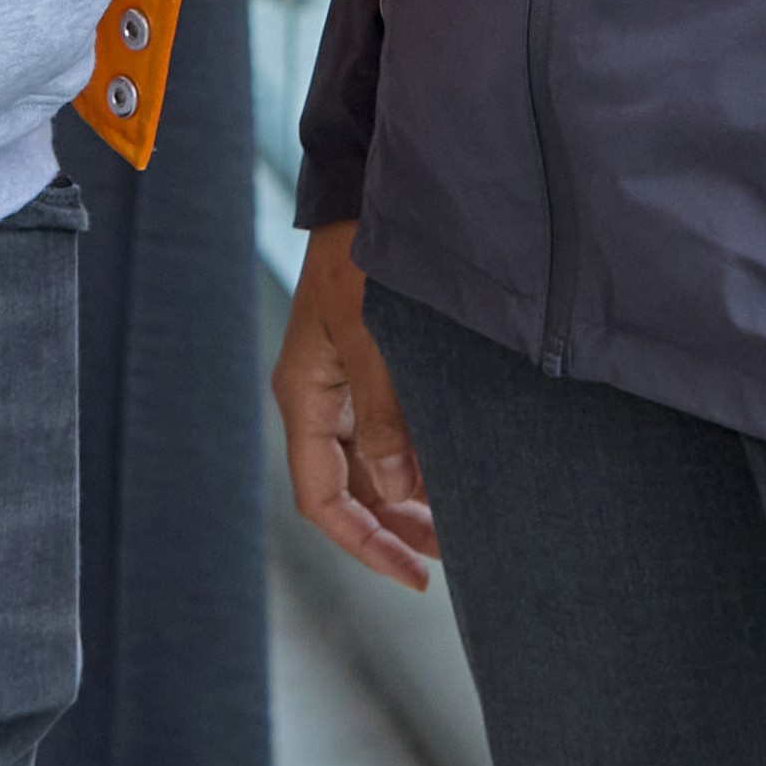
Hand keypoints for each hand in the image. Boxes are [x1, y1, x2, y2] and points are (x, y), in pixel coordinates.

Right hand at [269, 224, 438, 589]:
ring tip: (460, 525)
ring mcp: (344, 382)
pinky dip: (417, 458)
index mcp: (306, 397)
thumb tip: (401, 490)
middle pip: (350, 489)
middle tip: (450, 558)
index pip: (325, 499)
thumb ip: (387, 413)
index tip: (414, 574)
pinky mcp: (370, 364)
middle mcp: (321, 398)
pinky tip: (452, 470)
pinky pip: (387, 430)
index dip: (366, 543)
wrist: (362, 191)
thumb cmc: (360, 256)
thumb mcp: (372, 335)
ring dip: (409, 497)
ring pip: (371, 464)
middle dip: (395, 527)